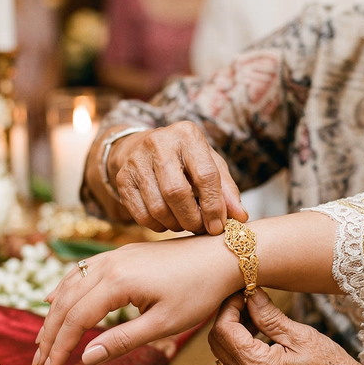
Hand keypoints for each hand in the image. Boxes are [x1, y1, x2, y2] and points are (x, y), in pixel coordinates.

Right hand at [33, 234, 242, 364]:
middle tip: (38, 362)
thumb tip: (84, 359)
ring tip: (43, 339)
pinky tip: (55, 298)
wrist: (224, 254)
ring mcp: (116, 254)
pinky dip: (66, 288)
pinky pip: (83, 271)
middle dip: (50, 334)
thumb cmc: (199, 291)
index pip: (75, 320)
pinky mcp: (123, 252)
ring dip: (54, 313)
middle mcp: (110, 264)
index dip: (59, 348)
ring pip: (71, 284)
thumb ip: (122, 341)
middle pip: (66, 302)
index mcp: (118, 282)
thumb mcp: (165, 323)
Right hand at [107, 122, 247, 234]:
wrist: (143, 149)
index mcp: (188, 135)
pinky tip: (167, 221)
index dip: (213, 206)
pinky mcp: (123, 178)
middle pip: (176, 192)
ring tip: (185, 224)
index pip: (205, 174)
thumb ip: (226, 191)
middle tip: (200, 229)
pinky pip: (141, 215)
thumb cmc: (185, 160)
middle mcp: (159, 143)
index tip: (218, 227)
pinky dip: (158, 226)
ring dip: (176, 225)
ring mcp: (136, 160)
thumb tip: (240, 217)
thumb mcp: (210, 166)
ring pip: (158, 207)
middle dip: (192, 219)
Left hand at [208, 288, 363, 364]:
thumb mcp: (300, 335)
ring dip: (233, 330)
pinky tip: (258, 331)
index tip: (244, 292)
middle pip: (217, 342)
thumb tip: (251, 294)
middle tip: (247, 299)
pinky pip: (234, 363)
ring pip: (223, 352)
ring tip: (255, 313)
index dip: (229, 307)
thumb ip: (269, 315)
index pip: (224, 330)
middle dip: (228, 316)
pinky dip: (239, 344)